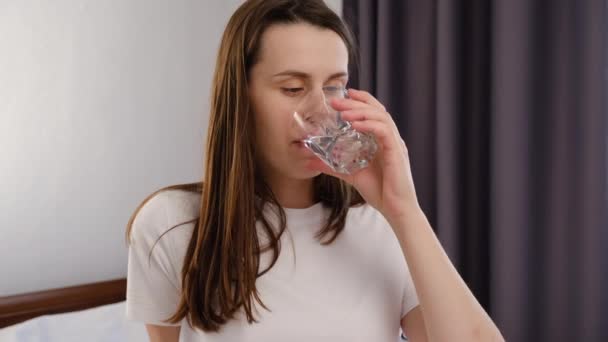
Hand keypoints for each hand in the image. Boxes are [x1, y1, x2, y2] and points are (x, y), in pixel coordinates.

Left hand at [306, 88, 420, 223]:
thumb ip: (334, 166)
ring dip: (360, 111)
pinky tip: (354, 124)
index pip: (374, 112)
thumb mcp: (351, 175)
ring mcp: (395, 144)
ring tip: (343, 112)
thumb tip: (312, 161)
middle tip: (335, 101)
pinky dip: (369, 125)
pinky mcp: (397, 152)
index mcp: (382, 140)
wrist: (396, 210)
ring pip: (381, 117)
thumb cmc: (380, 192)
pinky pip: (384, 131)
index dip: (361, 100)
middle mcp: (390, 139)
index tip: (345, 93)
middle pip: (376, 110)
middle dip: (355, 102)